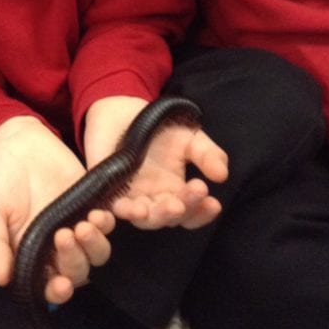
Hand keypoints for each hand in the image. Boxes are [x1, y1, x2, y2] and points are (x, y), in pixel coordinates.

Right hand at [0, 116, 113, 302]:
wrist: (16, 143)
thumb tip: (2, 279)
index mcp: (30, 256)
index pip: (48, 285)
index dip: (57, 291)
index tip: (61, 285)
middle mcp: (56, 247)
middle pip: (77, 271)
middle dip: (75, 261)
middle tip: (64, 235)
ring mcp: (76, 225)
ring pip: (97, 251)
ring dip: (94, 244)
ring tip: (85, 223)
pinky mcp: (91, 203)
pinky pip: (107, 221)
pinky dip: (108, 222)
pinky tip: (100, 212)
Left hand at [84, 96, 227, 230]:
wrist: (123, 109)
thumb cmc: (158, 128)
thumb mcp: (189, 138)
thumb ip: (207, 154)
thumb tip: (222, 175)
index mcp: (175, 193)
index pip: (191, 213)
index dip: (202, 213)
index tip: (214, 203)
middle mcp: (153, 200)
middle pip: (170, 218)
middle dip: (185, 208)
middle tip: (196, 190)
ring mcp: (129, 198)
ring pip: (144, 219)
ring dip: (157, 215)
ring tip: (171, 205)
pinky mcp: (106, 190)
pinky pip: (112, 208)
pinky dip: (121, 211)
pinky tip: (129, 206)